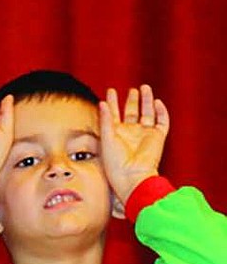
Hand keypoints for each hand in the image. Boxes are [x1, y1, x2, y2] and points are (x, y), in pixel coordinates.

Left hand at [100, 85, 169, 205]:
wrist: (132, 176)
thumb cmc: (115, 163)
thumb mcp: (106, 139)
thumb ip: (105, 120)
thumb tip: (101, 102)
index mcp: (116, 135)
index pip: (114, 115)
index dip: (112, 102)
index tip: (110, 91)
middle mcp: (131, 133)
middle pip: (132, 112)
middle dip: (132, 100)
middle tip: (131, 89)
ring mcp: (145, 134)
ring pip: (147, 113)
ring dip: (146, 101)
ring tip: (144, 88)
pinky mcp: (158, 137)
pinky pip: (162, 121)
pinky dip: (161, 111)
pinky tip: (157, 102)